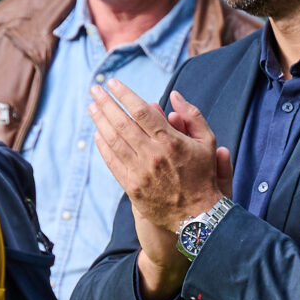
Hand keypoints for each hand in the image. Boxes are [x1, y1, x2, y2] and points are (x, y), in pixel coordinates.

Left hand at [90, 82, 229, 299]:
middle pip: (122, 123)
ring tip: (92, 108)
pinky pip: (113, 163)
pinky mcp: (132, 188)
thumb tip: (174, 95)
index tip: (113, 84)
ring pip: (114, 142)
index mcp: (170, 141)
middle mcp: (152, 155)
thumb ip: (192, 115)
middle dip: (106, 104)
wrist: (197, 215)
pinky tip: (97, 134)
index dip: (125, 95)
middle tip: (95, 91)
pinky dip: (103, 147)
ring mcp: (140, 172)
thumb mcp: (207, 142)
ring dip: (100, 122)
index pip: (141, 111)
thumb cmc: (203, 175)